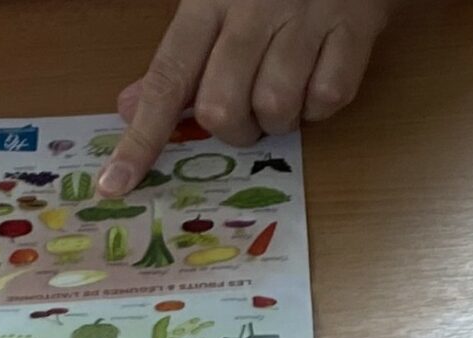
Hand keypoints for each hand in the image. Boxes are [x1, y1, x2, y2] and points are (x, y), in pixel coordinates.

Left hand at [99, 0, 395, 195]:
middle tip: (248, 112)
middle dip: (233, 130)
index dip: (140, 139)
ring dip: (278, 121)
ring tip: (286, 92)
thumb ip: (179, 56)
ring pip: (276, 108)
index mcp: (209, 0)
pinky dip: (320, 106)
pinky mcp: (356, 24)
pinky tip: (317, 78)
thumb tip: (130, 106)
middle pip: (222, 108)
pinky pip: (329, 97)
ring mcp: (307, 15)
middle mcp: (254, 7)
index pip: (165, 80)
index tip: (117, 184)